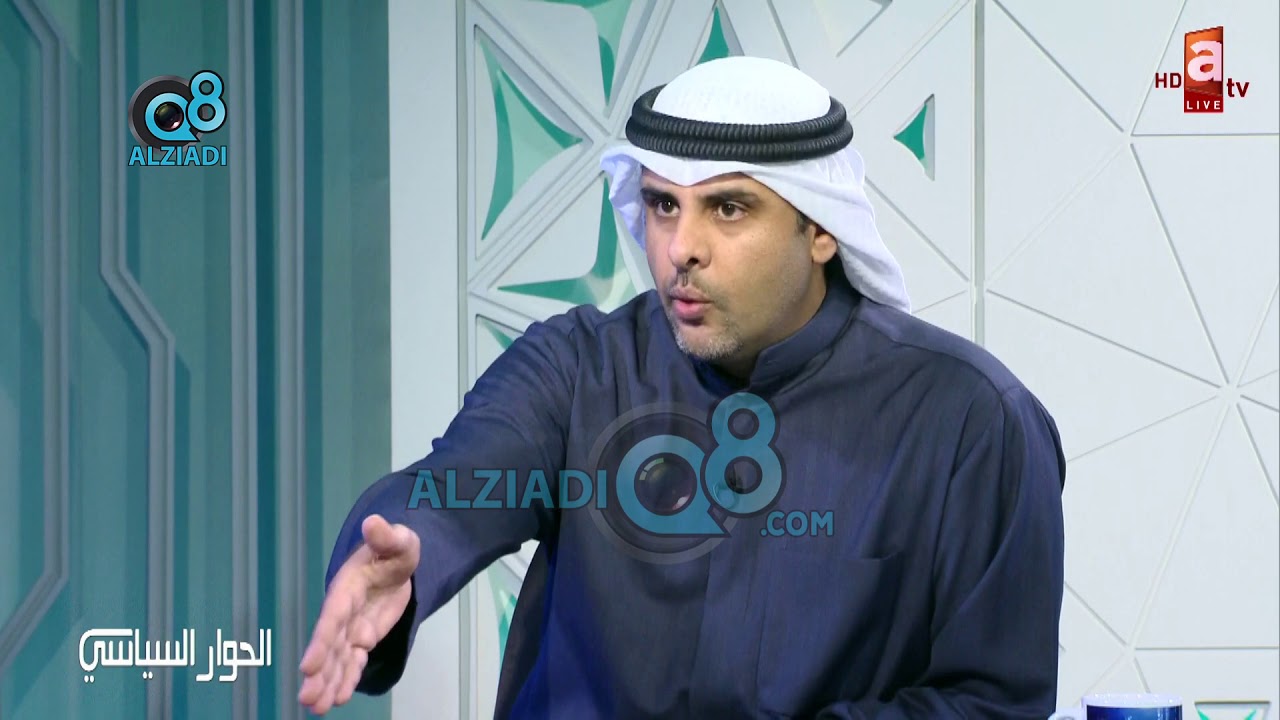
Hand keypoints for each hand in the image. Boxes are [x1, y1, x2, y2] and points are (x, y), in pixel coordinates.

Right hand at [298, 514, 418, 714]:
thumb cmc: (394, 548)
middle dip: (319, 672)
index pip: (332, 618)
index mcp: (347, 589)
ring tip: (317, 709)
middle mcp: (344, 612)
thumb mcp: (398, 540)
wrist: (397, 560)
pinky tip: (338, 699)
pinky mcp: (364, 637)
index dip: (320, 642)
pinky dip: (347, 679)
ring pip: (338, 659)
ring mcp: (352, 627)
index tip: (307, 666)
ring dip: (328, 683)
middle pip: (330, 645)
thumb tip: (373, 522)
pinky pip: (354, 661)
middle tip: (307, 699)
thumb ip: (386, 536)